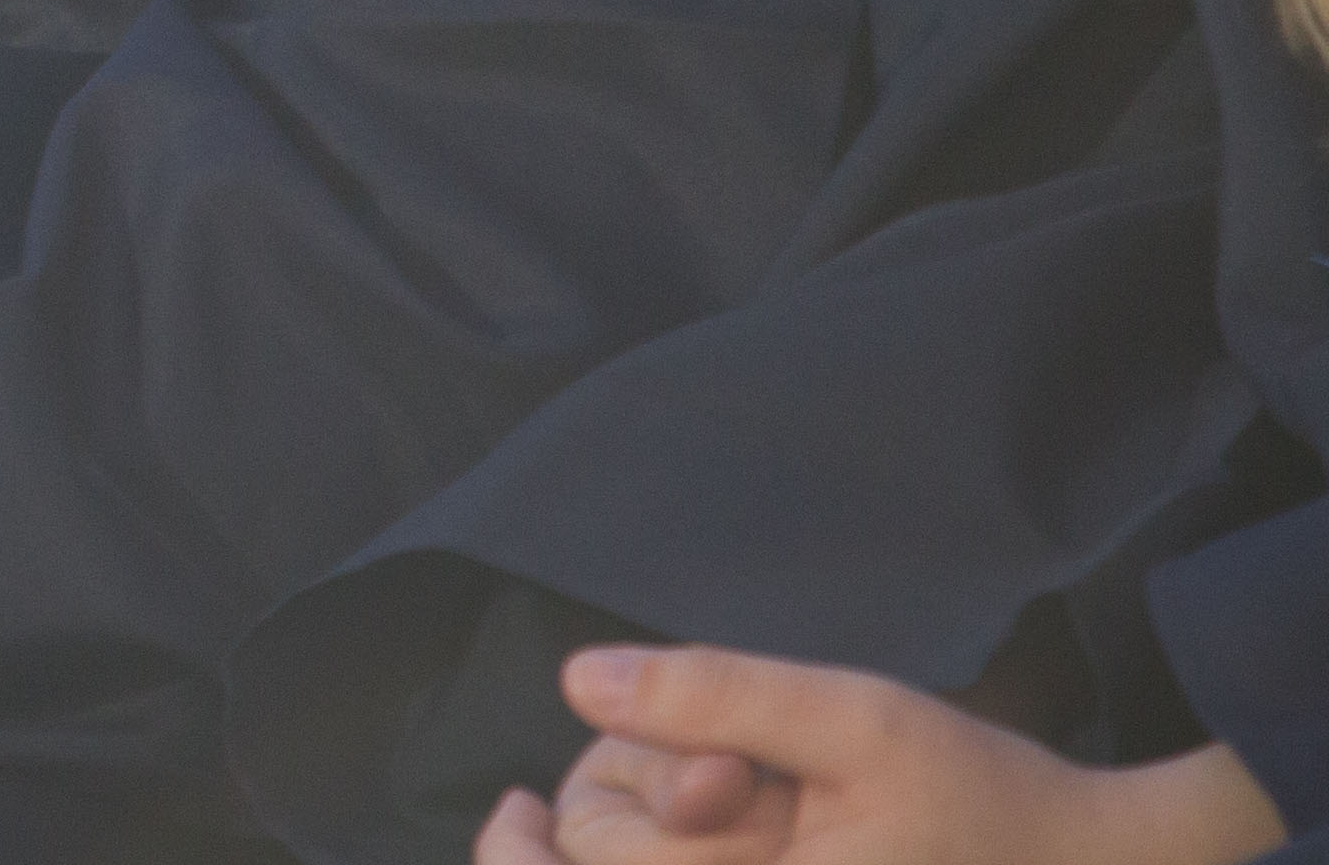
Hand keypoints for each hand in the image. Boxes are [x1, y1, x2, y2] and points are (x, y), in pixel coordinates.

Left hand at [472, 645, 1285, 864]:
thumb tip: (581, 681)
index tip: (553, 795)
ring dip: (656, 836)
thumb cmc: (982, 797)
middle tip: (710, 771)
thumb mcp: (859, 721)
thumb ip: (720, 698)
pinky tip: (719, 808)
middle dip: (622, 811)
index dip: (548, 835)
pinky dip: (675, 851)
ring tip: (743, 793)